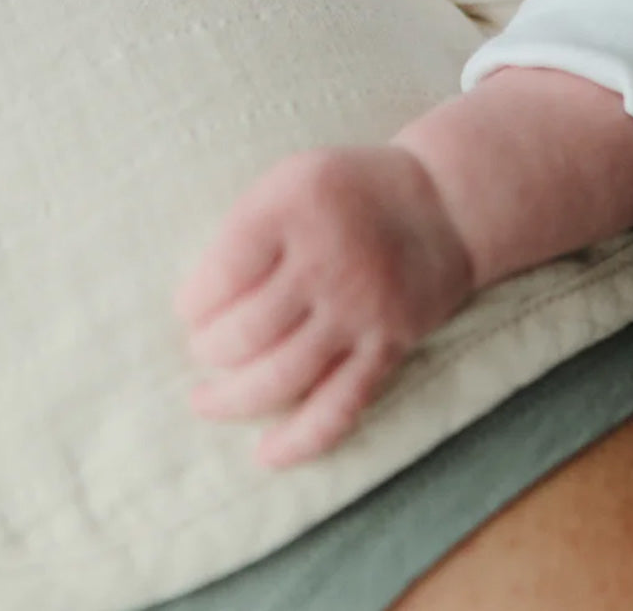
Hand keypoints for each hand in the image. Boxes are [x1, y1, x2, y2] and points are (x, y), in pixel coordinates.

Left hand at [175, 145, 471, 467]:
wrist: (444, 204)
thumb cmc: (350, 190)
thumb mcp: (292, 178)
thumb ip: (247, 228)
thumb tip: (198, 300)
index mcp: (295, 209)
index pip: (222, 273)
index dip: (192, 301)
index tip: (188, 308)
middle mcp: (327, 262)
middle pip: (245, 332)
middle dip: (208, 350)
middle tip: (201, 347)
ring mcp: (359, 311)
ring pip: (281, 377)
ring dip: (233, 399)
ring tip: (206, 400)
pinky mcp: (386, 348)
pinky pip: (339, 406)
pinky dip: (300, 439)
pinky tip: (266, 454)